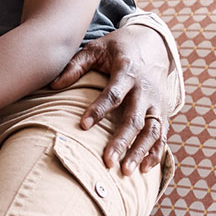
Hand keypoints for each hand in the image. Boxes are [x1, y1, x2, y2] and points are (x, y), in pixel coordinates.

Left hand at [51, 23, 169, 172]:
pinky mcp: (163, 111)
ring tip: (126, 171)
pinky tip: (145, 169)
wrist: (151, 43)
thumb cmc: (116, 48)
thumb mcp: (94, 48)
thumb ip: (75, 65)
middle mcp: (145, 89)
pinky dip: (156, 153)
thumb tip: (53, 85)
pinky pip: (163, 135)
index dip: (98, 110)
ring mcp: (157, 102)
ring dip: (141, 152)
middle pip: (135, 118)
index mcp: (127, 71)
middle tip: (107, 161)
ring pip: (152, 131)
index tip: (83, 126)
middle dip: (122, 141)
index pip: (113, 94)